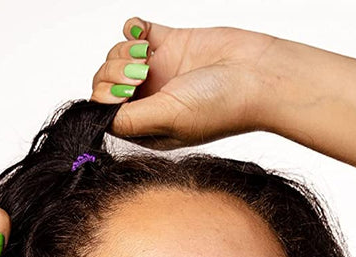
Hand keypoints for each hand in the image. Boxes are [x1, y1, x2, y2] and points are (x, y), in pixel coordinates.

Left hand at [89, 17, 276, 149]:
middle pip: (107, 84)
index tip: (127, 92)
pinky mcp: (169, 44)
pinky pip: (135, 32)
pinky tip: (142, 34)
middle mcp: (150, 102)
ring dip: (123, 52)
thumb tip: (98, 118)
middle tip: (141, 74)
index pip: (106, 114)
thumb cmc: (220, 106)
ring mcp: (159, 72)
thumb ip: (128, 120)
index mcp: (147, 128)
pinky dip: (131, 29)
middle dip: (115, 74)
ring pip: (117, 57)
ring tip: (147, 57)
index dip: (106, 99)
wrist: (257, 75)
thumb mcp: (166, 119)